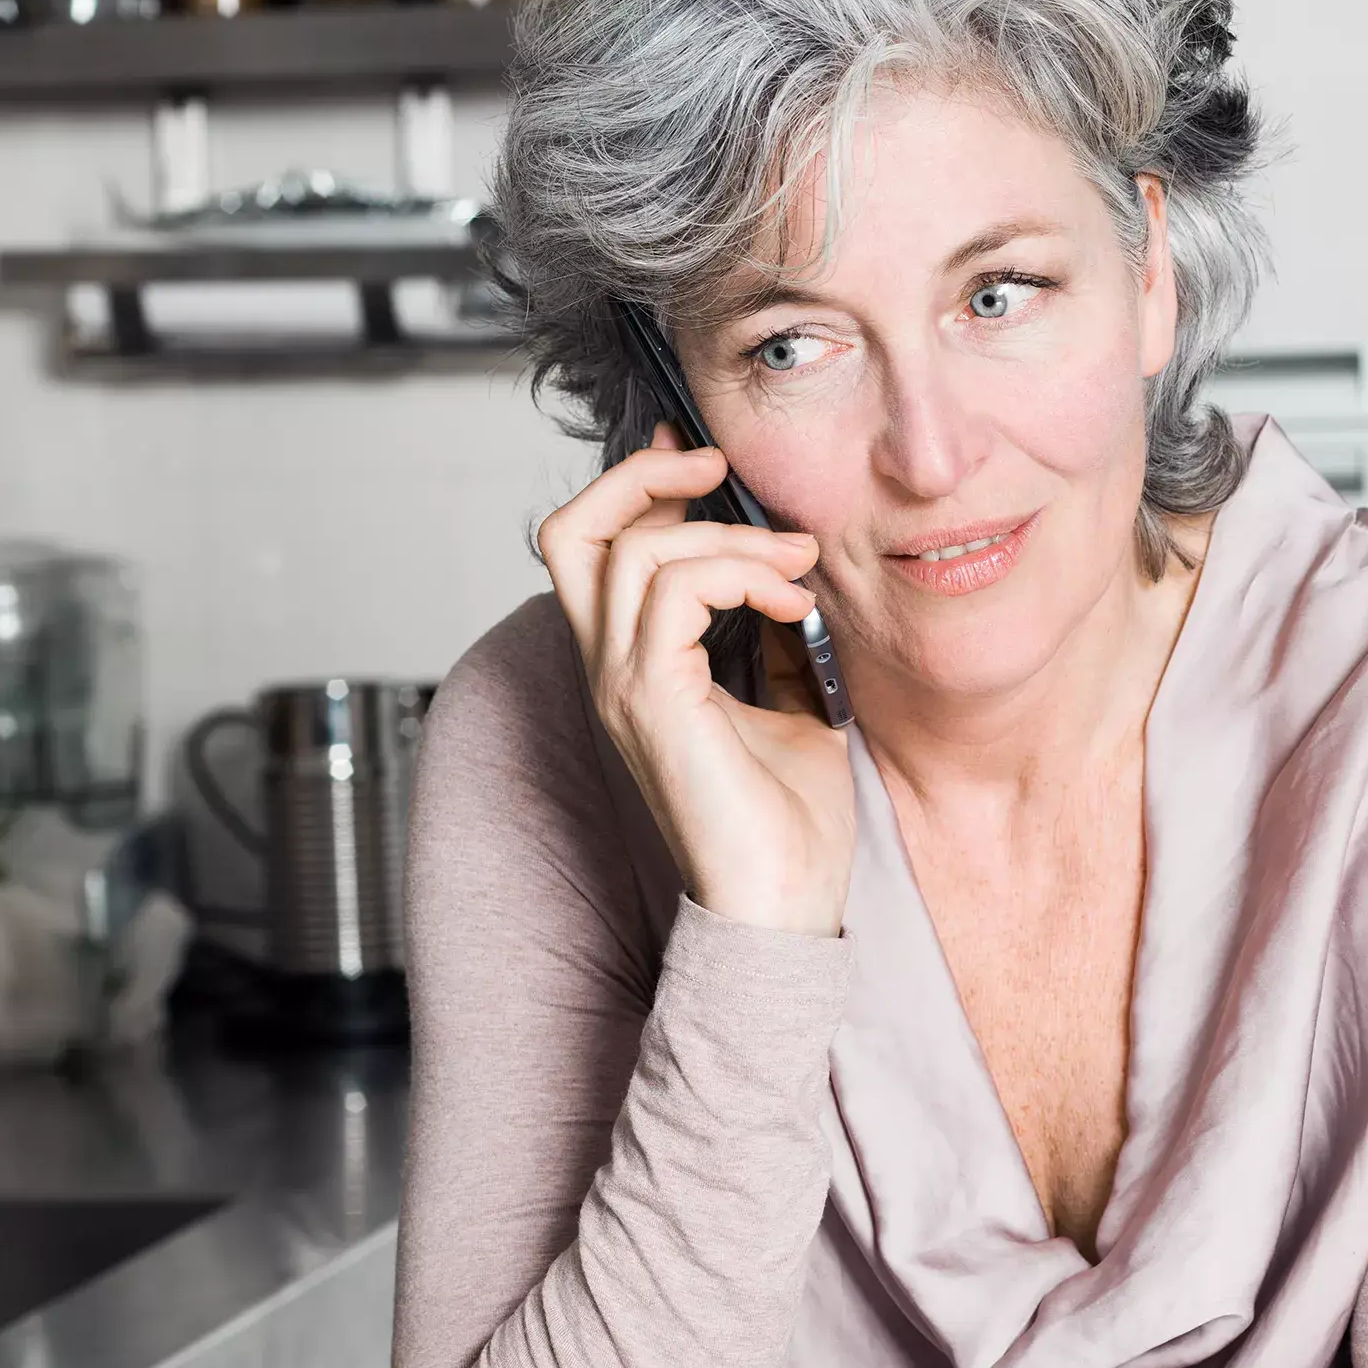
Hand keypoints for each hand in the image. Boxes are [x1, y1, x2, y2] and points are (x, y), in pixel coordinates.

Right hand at [536, 435, 854, 935]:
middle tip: (716, 465)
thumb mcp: (794, 702)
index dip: (637, 487)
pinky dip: (738, 574)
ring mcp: (621, 684)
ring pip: (634, 551)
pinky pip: (674, 591)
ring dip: (728, 535)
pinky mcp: (652, 700)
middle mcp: (610, 669)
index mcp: (633, 666)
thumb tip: (794, 572)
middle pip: (571, 531)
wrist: (786, 907)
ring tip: (797, 562)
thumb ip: (777, 636)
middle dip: (642, 476)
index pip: (591, 549)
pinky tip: (788, 602)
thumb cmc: (790, 823)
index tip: (704, 460)